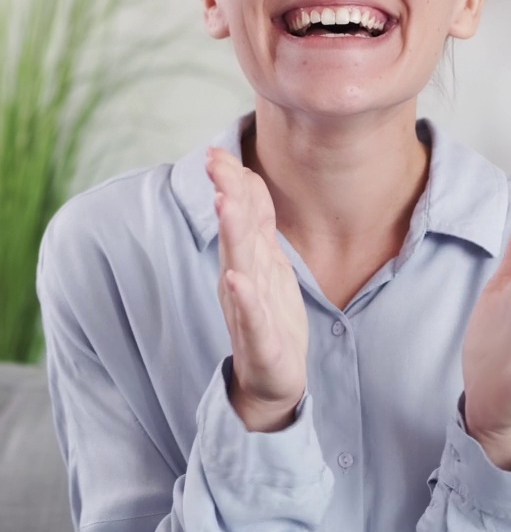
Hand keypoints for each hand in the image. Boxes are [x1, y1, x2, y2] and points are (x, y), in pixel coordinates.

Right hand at [206, 147, 307, 428]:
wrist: (273, 380)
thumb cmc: (269, 316)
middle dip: (227, 194)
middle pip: (235, 231)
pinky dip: (244, 297)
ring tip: (223, 203)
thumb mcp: (267, 261)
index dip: (231, 182)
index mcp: (248, 259)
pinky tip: (236, 279)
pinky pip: (251, 316)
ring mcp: (248, 308)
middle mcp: (242, 278)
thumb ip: (256, 222)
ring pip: (239, 265)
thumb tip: (247, 176)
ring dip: (232, 234)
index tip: (217, 150)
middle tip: (215, 162)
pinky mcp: (261, 340)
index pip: (242, 214)